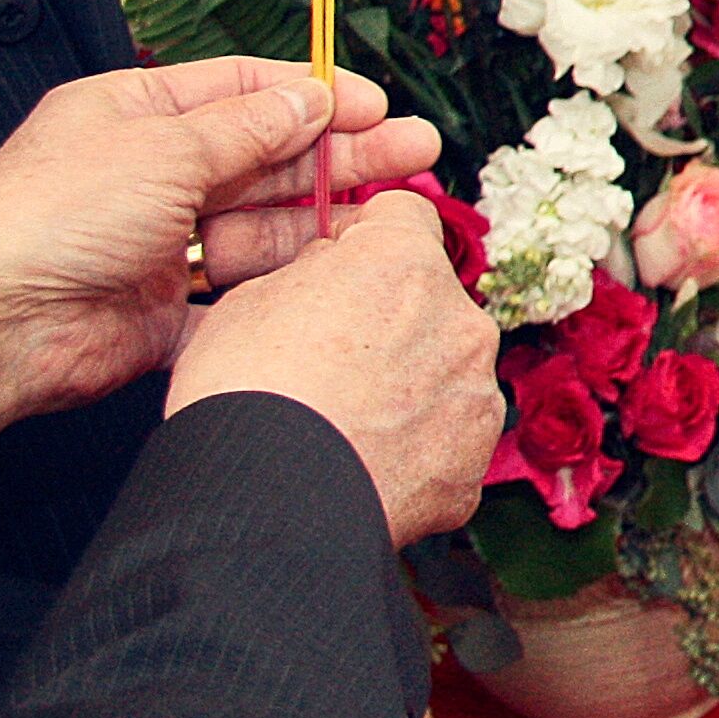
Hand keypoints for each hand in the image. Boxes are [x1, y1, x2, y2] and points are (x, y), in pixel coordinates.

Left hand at [0, 58, 435, 451]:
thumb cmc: (48, 219)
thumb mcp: (163, 147)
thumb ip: (249, 127)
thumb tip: (311, 97)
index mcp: (135, 114)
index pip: (242, 91)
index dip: (313, 96)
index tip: (373, 105)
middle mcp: (151, 174)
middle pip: (267, 156)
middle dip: (342, 153)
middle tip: (415, 150)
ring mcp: (163, 242)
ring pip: (265, 221)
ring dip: (328, 212)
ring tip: (396, 204)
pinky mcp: (171, 307)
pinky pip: (246, 286)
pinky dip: (291, 276)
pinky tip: (340, 264)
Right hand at [167, 191, 503, 545]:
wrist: (262, 503)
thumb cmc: (243, 398)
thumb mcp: (246, 303)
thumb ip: (309, 273)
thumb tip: (328, 270)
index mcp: (402, 263)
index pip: (402, 215)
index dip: (365, 237)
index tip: (343, 262)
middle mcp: (458, 318)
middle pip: (430, 297)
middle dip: (391, 317)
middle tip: (331, 359)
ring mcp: (475, 390)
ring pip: (446, 368)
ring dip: (410, 383)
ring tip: (345, 420)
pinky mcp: (473, 458)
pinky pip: (448, 437)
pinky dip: (416, 446)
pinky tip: (366, 463)